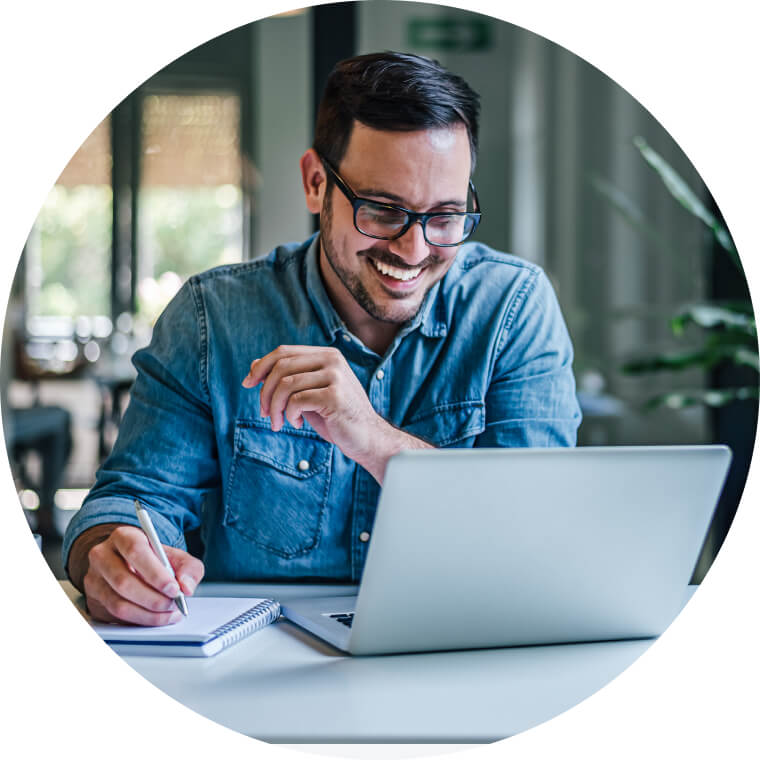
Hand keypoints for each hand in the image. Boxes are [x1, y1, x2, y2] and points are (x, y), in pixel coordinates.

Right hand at [71, 523, 204, 625]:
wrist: (132, 566)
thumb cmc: (155, 560)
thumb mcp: (176, 557)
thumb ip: (188, 568)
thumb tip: (186, 587)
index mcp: (123, 536)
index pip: (135, 551)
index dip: (156, 573)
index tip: (174, 588)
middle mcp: (103, 555)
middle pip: (124, 581)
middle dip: (153, 599)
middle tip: (173, 604)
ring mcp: (94, 579)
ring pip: (118, 603)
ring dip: (148, 614)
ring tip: (168, 612)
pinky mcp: (93, 600)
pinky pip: (115, 617)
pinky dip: (140, 621)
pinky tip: (156, 617)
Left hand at [242, 345, 432, 481]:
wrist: (366, 438)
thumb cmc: (335, 417)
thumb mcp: (308, 393)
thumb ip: (287, 377)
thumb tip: (254, 365)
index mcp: (326, 355)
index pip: (284, 352)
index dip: (261, 366)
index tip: (248, 383)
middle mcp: (332, 360)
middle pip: (281, 367)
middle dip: (265, 392)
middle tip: (264, 413)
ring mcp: (335, 377)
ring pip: (286, 385)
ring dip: (274, 407)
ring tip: (278, 422)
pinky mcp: (335, 396)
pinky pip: (296, 401)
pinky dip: (289, 415)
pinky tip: (296, 424)